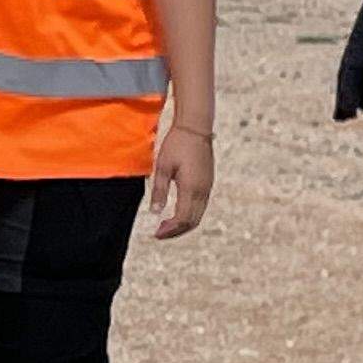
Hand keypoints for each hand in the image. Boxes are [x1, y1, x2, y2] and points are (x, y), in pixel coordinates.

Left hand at [149, 123, 214, 238]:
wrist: (195, 128)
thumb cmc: (176, 145)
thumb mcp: (162, 167)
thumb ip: (159, 191)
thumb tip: (154, 213)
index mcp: (191, 188)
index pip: (182, 219)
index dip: (169, 230)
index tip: (156, 234)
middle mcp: (202, 191)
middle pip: (192, 222)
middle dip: (175, 231)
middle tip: (159, 233)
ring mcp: (207, 188)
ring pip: (198, 216)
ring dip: (182, 224)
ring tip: (165, 225)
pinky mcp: (208, 183)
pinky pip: (200, 207)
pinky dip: (189, 215)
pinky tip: (176, 213)